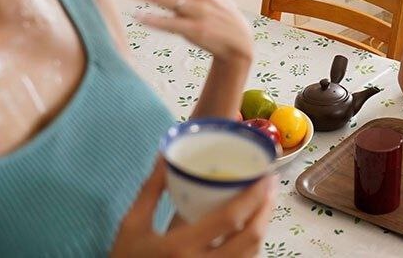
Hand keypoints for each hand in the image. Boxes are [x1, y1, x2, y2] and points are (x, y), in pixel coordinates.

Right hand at [111, 158, 275, 257]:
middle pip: (250, 238)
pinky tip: (252, 227)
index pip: (230, 220)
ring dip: (263, 226)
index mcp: (180, 247)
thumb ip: (150, 190)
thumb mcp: (132, 225)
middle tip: (270, 185)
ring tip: (265, 203)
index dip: (254, 196)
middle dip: (266, 209)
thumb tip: (167, 155)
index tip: (265, 175)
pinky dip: (252, 245)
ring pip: (251, 254)